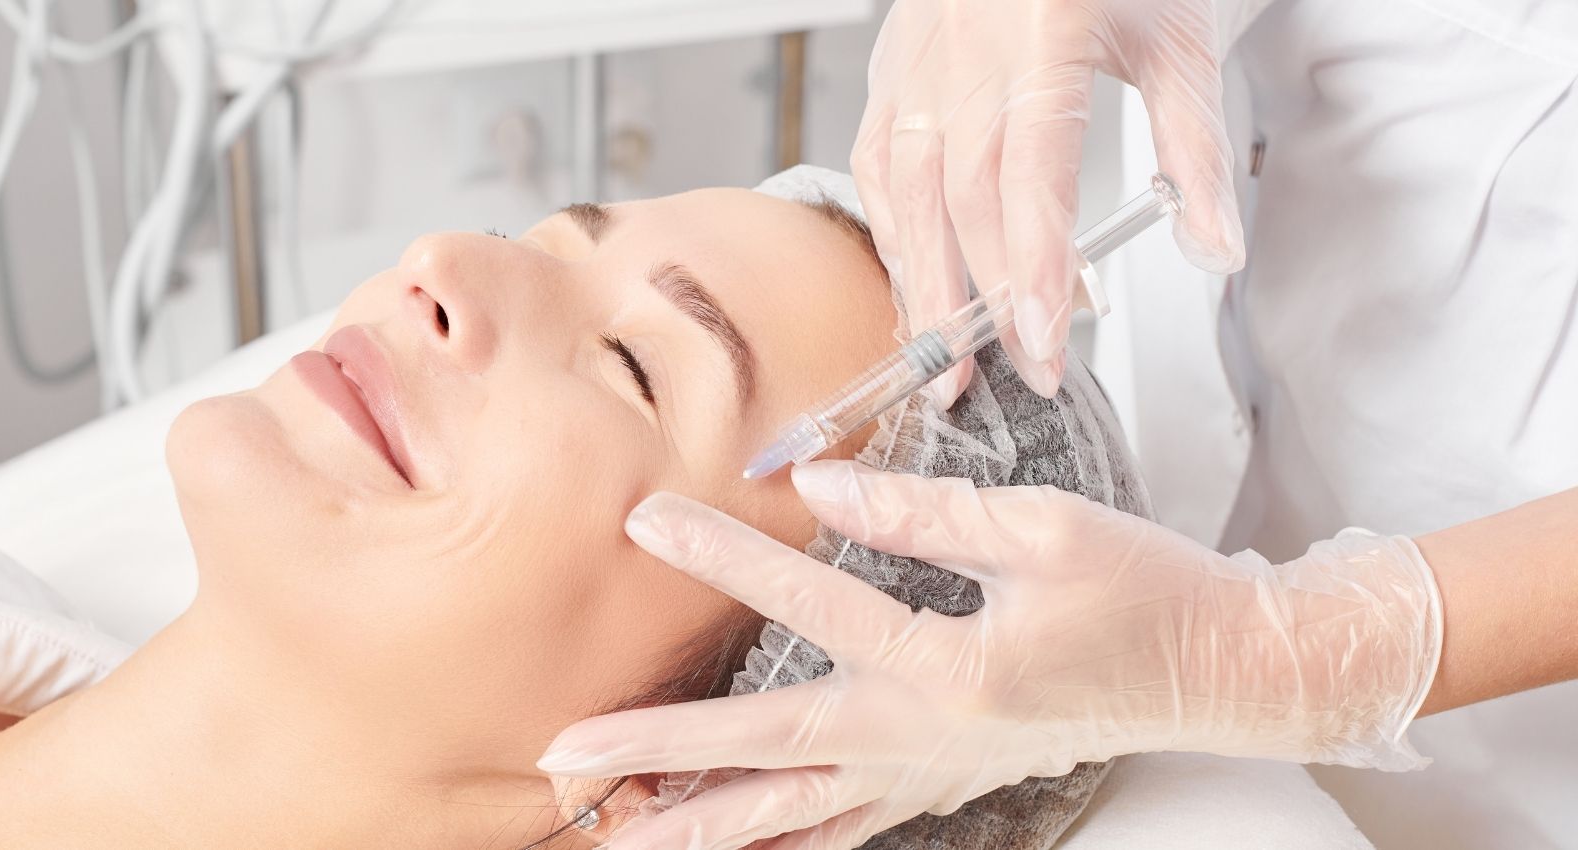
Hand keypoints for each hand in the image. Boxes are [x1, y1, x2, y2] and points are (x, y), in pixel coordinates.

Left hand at [540, 461, 1439, 849]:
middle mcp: (925, 737)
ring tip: (613, 833)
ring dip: (701, 824)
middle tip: (563, 755)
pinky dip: (777, 839)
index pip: (812, 601)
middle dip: (656, 755)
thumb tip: (829, 494)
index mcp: (950, 669)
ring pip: (794, 816)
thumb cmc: (1146, 593)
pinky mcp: (940, 780)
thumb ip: (929, 517)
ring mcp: (928, 773)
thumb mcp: (1047, 531)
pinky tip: (726, 842)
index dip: (724, 557)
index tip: (644, 520)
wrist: (1222, 672)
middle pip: (766, 751)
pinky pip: (841, 827)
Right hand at [852, 0, 1245, 403]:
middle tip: (1024, 370)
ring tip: (945, 358)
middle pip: (961, 201)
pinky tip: (916, 279)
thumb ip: (1192, 147)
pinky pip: (876, 165)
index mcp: (1036, 37)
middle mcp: (960, 54)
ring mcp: (914, 64)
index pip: (1026, 178)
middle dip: (987, 300)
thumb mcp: (1175, 42)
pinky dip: (894, 232)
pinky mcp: (891, 72)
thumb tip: (1213, 247)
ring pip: (903, 194)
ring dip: (924, 285)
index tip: (1045, 341)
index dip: (1031, 268)